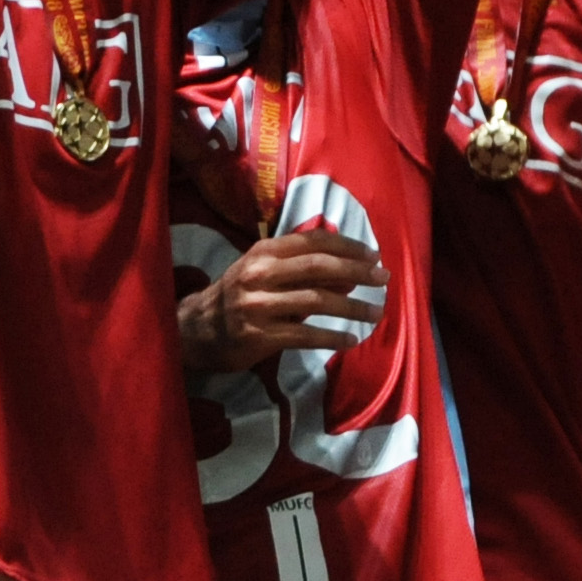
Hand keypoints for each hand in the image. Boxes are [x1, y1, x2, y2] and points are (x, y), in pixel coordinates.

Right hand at [178, 229, 384, 372]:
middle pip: (319, 266)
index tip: (374, 255)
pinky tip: (352, 339)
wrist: (197, 331)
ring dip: (353, 307)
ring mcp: (258, 305)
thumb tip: (354, 272)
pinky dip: (332, 337)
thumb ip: (305, 270)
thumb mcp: (267, 272)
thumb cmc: (240, 296)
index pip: (314, 241)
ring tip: (377, 313)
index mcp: (264, 251)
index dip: (348, 246)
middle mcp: (260, 274)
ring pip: (317, 300)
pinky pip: (305, 335)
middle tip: (384, 279)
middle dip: (358, 271)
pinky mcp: (259, 335)